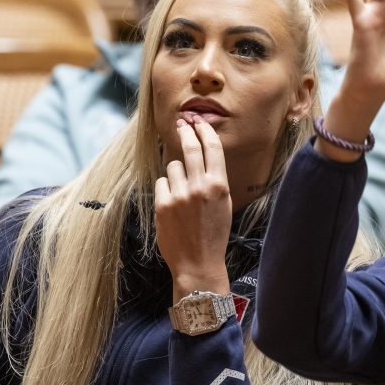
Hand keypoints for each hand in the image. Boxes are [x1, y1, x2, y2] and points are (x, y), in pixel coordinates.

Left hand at [154, 116, 231, 301]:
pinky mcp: (162, 204)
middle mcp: (200, 186)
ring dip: (176, 173)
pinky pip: (161, 183)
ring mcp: (179, 195)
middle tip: (182, 123)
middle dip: (186, 131)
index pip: (212, 147)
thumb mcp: (223, 204)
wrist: (198, 263)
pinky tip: (172, 205)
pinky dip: (166, 189)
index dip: (204, 130)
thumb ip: (214, 180)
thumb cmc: (214, 234)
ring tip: (182, 193)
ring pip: (173, 166)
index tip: (198, 121)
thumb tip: (203, 155)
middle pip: (190, 146)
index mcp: (219, 185)